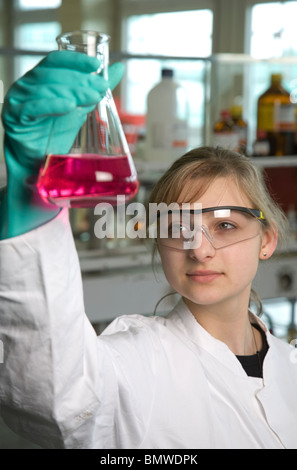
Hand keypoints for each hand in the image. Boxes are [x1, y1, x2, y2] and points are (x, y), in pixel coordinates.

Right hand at [0, 50, 124, 238]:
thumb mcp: (80, 109)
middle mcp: (26, 87)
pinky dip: (50, 105)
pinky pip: (31, 108)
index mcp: (40, 80)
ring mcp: (18, 101)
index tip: (96, 64)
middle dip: (79, 81)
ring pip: (44, 89)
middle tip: (100, 88)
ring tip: (90, 97)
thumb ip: (95, 88)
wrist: (40, 166)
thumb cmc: (56, 136)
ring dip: (70, 92)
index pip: (56, 61)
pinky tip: (68, 106)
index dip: (76, 60)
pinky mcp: (14, 118)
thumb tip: (119, 67)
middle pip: (52, 75)